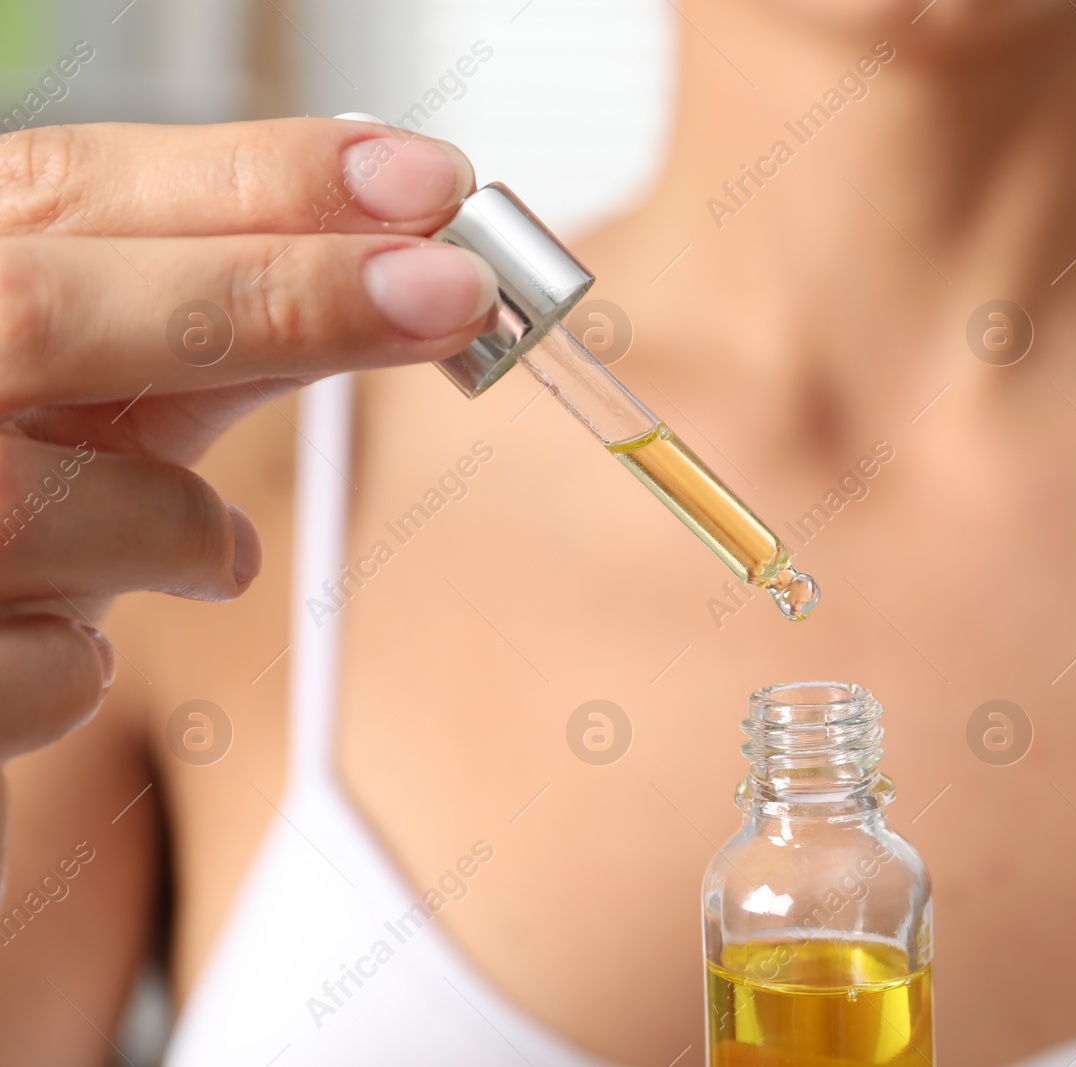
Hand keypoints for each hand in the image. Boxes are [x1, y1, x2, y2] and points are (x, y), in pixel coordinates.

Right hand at [0, 118, 496, 764]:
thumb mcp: (81, 395)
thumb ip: (203, 334)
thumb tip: (397, 274)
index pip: (70, 188)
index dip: (257, 179)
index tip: (425, 182)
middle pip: (47, 312)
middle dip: (276, 298)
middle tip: (453, 290)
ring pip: (30, 507)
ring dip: (171, 526)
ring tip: (208, 549)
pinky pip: (32, 674)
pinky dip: (85, 663)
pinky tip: (80, 647)